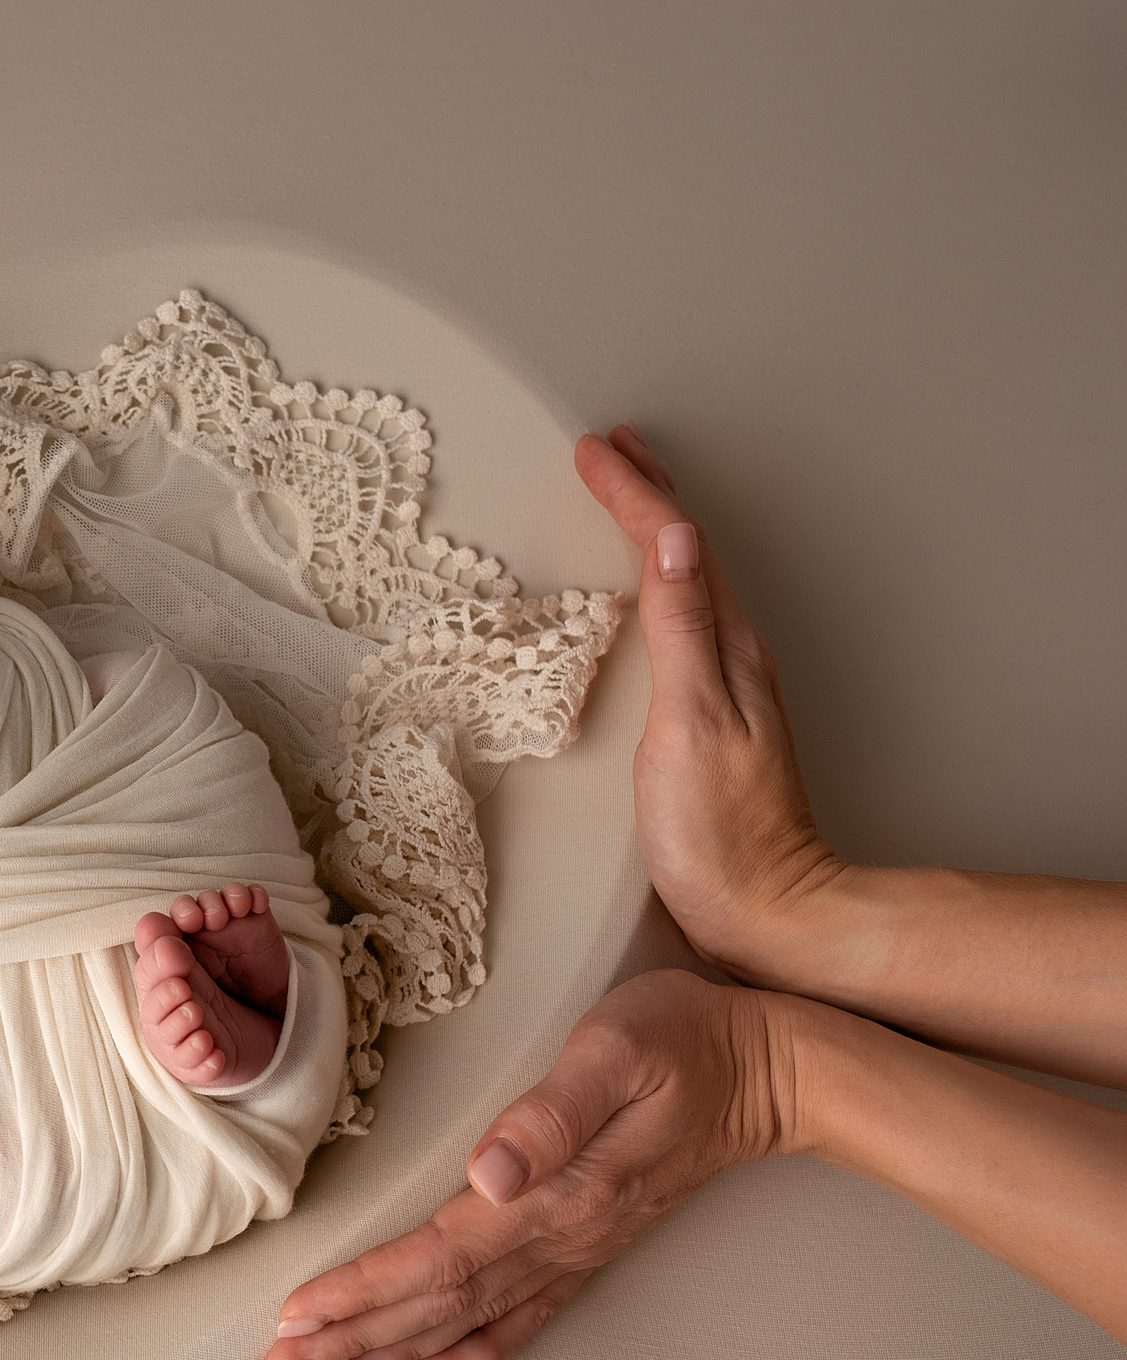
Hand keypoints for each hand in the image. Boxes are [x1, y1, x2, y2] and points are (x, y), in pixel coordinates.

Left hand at [265, 970, 789, 1359]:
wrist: (767, 1070)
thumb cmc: (683, 1041)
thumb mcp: (615, 1051)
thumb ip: (550, 1113)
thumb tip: (488, 1170)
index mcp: (555, 1193)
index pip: (438, 1257)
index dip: (365, 1289)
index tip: (301, 1314)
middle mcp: (562, 1234)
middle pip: (438, 1302)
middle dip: (355, 1337)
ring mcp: (578, 1246)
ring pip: (468, 1317)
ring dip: (394, 1350)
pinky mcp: (592, 1242)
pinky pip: (523, 1314)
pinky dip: (473, 1349)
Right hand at [575, 424, 841, 982]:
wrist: (766, 910)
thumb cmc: (721, 833)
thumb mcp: (691, 723)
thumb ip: (681, 630)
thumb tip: (673, 540)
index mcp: (727, 647)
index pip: (674, 546)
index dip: (631, 493)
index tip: (593, 449)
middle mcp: (732, 656)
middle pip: (686, 552)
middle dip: (647, 494)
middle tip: (613, 449)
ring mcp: (724, 686)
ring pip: (686, 582)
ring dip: (653, 532)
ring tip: (627, 498)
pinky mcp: (708, 717)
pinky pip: (681, 623)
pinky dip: (655, 587)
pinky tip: (642, 596)